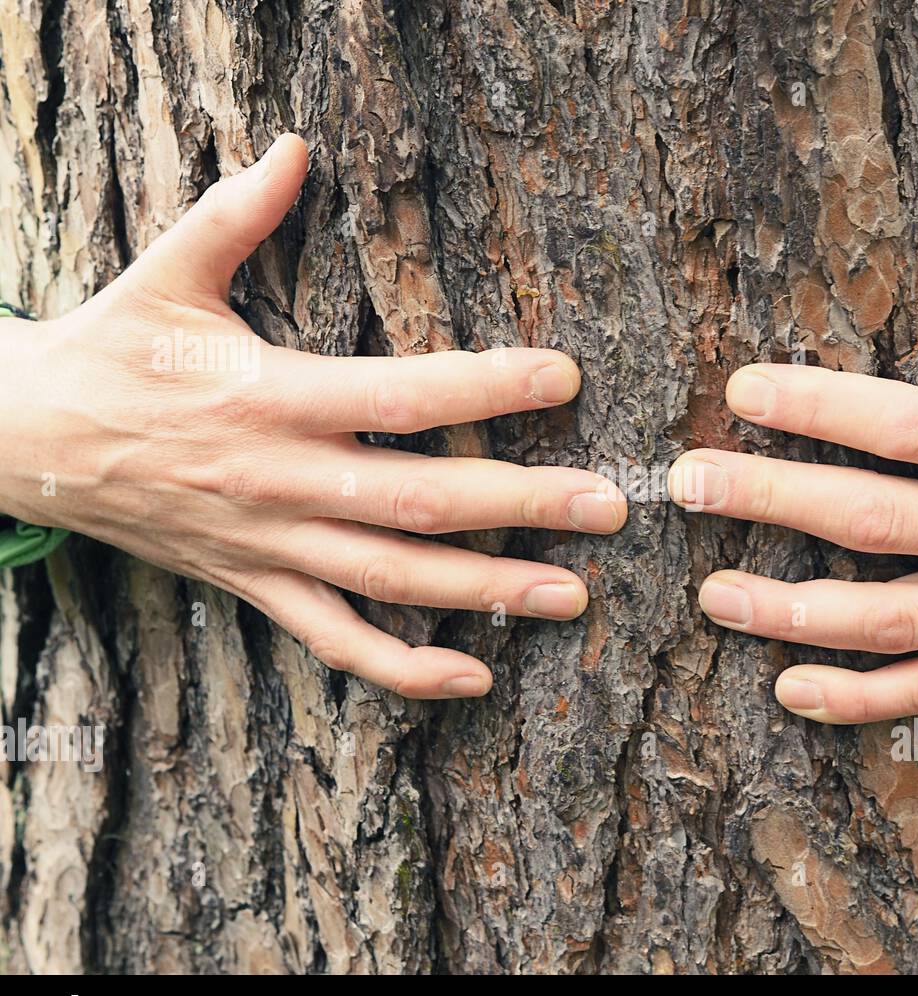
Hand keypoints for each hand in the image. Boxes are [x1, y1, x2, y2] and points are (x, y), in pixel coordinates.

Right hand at [0, 134, 626, 698]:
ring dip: (487, 594)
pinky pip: (336, 641)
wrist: (28, 442)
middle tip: (609, 506)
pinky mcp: (255, 587)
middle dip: (521, 506)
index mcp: (268, 396)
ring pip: (392, 581)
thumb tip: (294, 147)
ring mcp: (270, 546)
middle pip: (418, 501)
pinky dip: (403, 668)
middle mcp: (280, 480)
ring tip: (572, 594)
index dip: (487, 388)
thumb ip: (233, 215)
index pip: (400, 396)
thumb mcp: (163, 275)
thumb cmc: (110, 352)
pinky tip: (472, 677)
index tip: (564, 377)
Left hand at [668, 187, 917, 723]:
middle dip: (770, 501)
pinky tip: (792, 686)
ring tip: (713, 595)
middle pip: (876, 523)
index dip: (817, 407)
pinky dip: (863, 699)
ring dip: (792, 613)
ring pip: (892, 624)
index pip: (908, 427)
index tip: (742, 391)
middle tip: (685, 486)